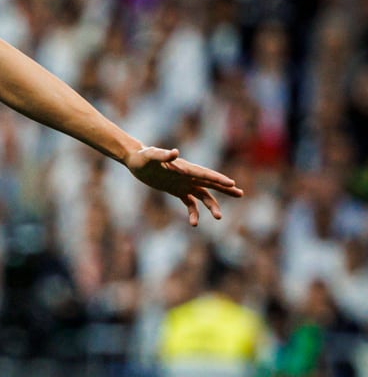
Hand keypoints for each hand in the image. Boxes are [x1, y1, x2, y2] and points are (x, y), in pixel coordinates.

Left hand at [125, 146, 243, 226]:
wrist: (136, 161)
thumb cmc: (143, 157)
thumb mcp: (150, 156)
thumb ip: (162, 154)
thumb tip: (175, 152)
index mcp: (184, 168)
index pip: (204, 174)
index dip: (217, 179)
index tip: (232, 183)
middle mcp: (187, 176)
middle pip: (210, 183)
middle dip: (225, 188)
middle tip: (240, 193)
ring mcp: (183, 183)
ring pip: (203, 195)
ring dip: (211, 205)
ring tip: (218, 217)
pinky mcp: (176, 190)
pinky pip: (189, 202)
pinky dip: (193, 212)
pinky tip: (194, 223)